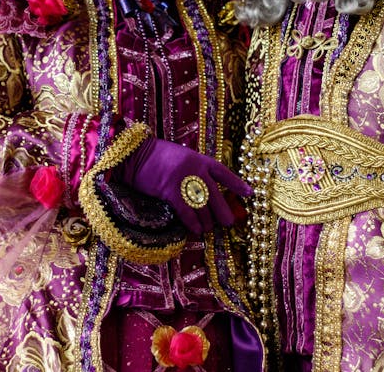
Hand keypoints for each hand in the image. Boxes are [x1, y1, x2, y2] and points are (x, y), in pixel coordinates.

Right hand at [116, 137, 251, 233]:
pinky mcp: (170, 191)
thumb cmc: (155, 157)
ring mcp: (184, 180)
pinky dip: (193, 223)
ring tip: (207, 228)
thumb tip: (206, 192)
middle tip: (227, 223)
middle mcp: (195, 169)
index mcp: (199, 159)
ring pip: (203, 208)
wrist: (134, 155)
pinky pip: (187, 212)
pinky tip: (196, 229)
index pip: (223, 173)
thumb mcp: (181, 157)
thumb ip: (195, 170)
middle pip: (216, 196)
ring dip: (207, 221)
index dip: (236, 184)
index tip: (249, 194)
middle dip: (223, 212)